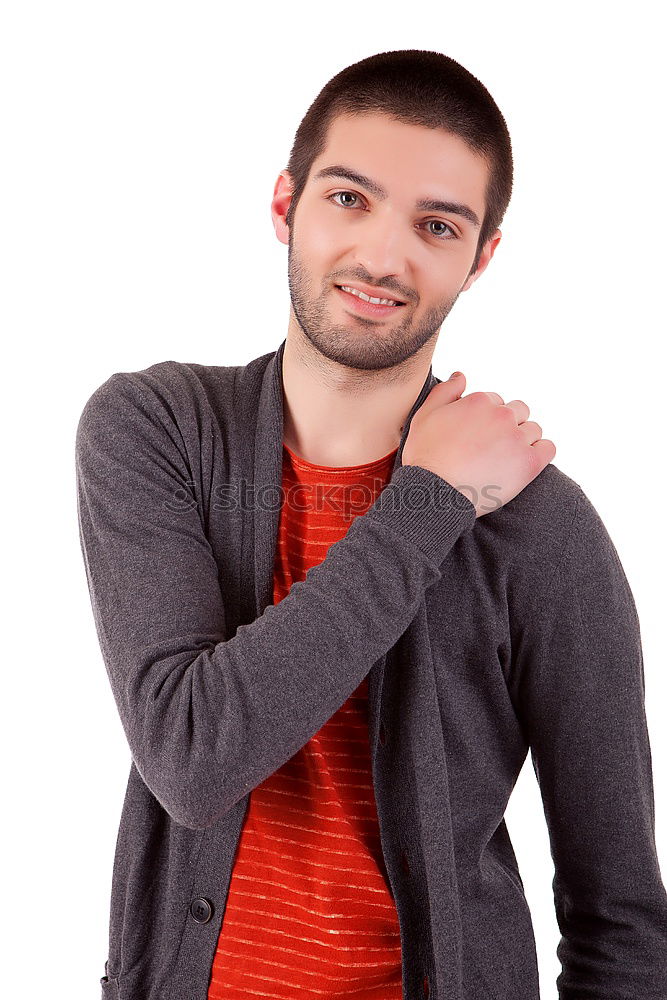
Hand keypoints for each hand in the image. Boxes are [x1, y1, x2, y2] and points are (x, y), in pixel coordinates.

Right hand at [402, 372, 555, 517]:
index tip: (477, 437)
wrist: (435, 492)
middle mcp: (502, 415)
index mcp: (480, 401)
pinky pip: (548, 448)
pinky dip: (541, 452)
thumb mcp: (425, 416)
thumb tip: (462, 375)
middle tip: (492, 448)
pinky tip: (525, 462)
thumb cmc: (426, 456)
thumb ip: (445, 391)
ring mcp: (516, 438)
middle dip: (508, 425)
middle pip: (518, 411)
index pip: (495, 402)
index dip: (486, 419)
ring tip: (505, 459)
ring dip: (523, 440)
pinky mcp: (529, 462)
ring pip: (533, 430)